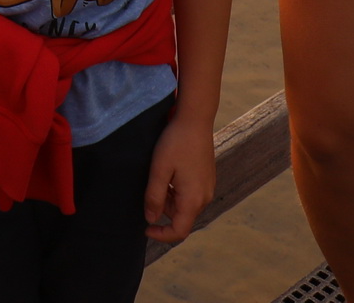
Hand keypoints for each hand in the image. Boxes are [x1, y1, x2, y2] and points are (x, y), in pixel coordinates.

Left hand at [142, 107, 217, 243]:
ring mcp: (208, 188)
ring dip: (170, 198)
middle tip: (151, 185)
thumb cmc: (176, 143)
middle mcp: (205, 198)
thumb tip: (150, 218)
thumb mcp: (159, 170)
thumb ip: (154, 197)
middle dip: (163, 209)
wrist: (195, 119)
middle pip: (181, 218)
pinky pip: (190, 194)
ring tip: (161, 174)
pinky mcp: (207, 179)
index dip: (161, 235)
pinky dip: (177, 190)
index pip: (179, 232)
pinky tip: (171, 170)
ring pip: (185, 206)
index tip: (145, 228)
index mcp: (193, 200)